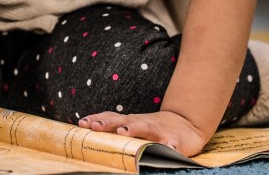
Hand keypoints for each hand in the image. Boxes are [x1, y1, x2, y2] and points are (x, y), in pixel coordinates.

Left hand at [78, 110, 207, 156]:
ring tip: (123, 132)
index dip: (97, 119)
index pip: (111, 118)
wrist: (187, 123)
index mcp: (131, 121)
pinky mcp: (176, 141)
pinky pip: (172, 144)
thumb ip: (116, 126)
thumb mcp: (134, 125)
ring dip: (134, 129)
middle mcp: (143, 123)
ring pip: (146, 127)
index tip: (82, 123)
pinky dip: (169, 148)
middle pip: (124, 120)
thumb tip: (89, 129)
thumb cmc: (154, 127)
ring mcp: (160, 131)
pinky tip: (165, 150)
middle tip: (95, 127)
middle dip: (108, 123)